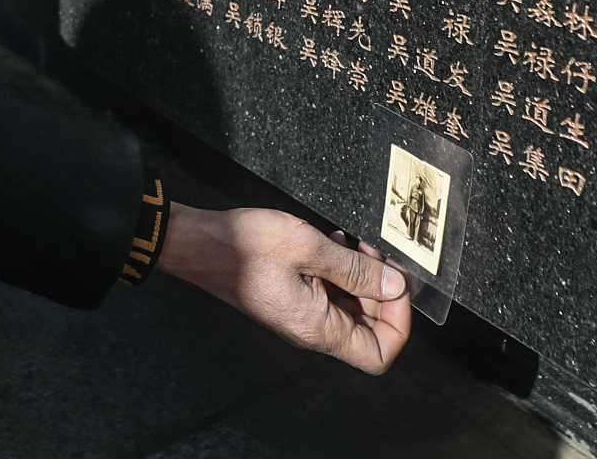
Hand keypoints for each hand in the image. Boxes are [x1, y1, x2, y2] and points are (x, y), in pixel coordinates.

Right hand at [157, 204, 413, 374]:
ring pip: (349, 311)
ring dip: (359, 278)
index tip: (396, 286)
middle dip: (380, 292)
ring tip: (351, 245)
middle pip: (367, 331)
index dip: (399, 323)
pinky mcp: (290, 299)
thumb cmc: (243, 246)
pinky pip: (328, 296)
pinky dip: (338, 273)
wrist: (196, 244)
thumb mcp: (308, 248)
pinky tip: (331, 244)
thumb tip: (395, 285)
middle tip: (374, 256)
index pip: (378, 354)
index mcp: (318, 328)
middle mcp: (311, 330)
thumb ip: (356, 270)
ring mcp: (300, 315)